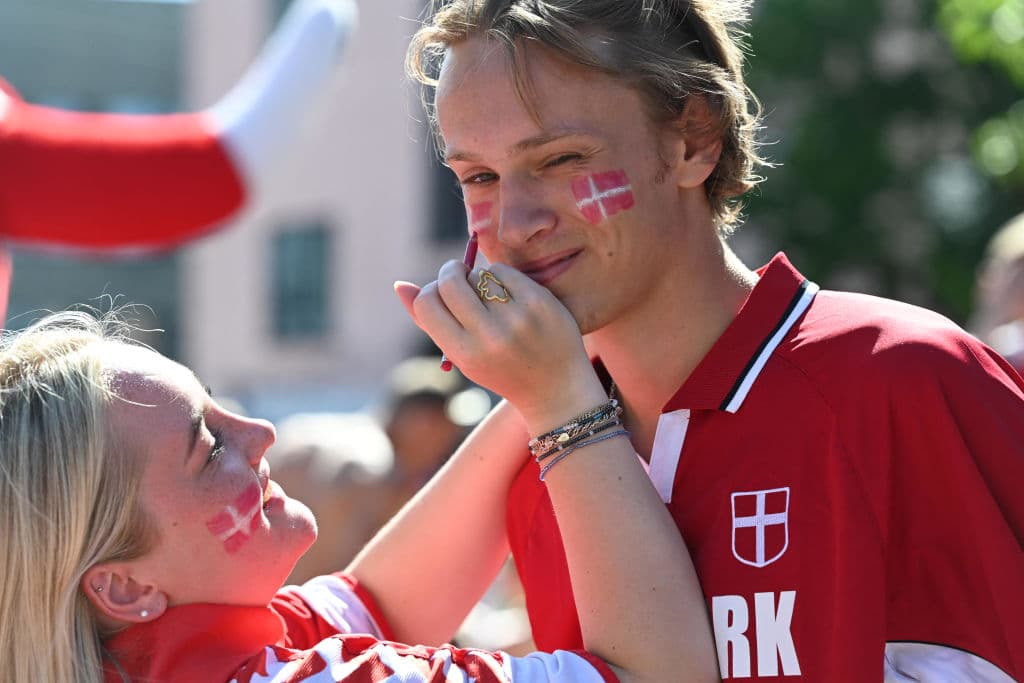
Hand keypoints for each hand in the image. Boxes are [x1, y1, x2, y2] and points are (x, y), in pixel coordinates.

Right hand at [395, 262, 606, 432]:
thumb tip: (399, 285)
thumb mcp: (463, 356)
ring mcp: (517, 319)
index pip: (427, 304)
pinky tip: (510, 292)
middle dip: (449, 272)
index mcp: (464, 354)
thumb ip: (430, 322)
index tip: (441, 290)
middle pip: (451, 282)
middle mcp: (490, 337)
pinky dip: (502, 276)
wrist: (557, 391)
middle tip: (457, 273)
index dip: (429, 291)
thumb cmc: (502, 370)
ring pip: (479, 275)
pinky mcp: (540, 303)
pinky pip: (505, 271)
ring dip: (479, 277)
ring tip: (490, 294)